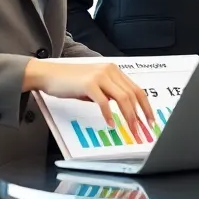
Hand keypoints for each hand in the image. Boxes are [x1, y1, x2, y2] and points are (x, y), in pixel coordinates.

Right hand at [24, 60, 153, 141]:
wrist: (48, 74)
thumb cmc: (70, 81)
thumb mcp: (95, 85)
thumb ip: (109, 92)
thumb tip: (122, 107)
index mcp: (113, 70)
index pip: (136, 89)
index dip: (145, 105)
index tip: (149, 119)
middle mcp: (109, 71)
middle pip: (133, 94)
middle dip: (140, 114)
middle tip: (142, 128)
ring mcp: (99, 76)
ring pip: (122, 98)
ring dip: (129, 116)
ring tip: (131, 128)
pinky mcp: (89, 84)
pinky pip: (104, 102)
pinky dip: (109, 115)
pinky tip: (111, 123)